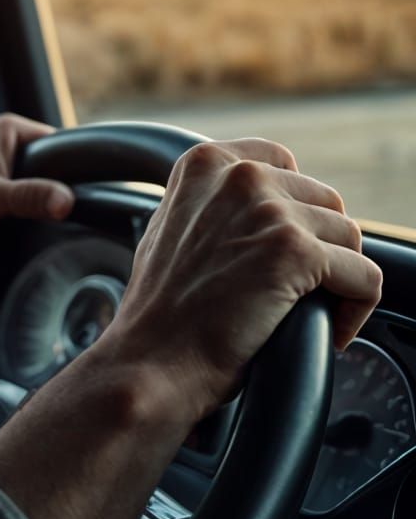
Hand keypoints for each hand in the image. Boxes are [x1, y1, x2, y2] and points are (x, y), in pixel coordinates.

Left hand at [0, 113, 74, 261]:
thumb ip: (28, 197)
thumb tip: (66, 200)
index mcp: (13, 130)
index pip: (68, 148)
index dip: (80, 175)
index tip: (83, 199)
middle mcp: (11, 140)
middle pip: (61, 168)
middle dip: (62, 191)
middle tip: (57, 214)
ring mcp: (7, 162)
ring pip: (47, 183)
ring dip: (47, 201)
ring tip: (41, 219)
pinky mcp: (1, 182)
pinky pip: (32, 194)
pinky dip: (35, 208)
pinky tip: (31, 223)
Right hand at [92, 138, 382, 428]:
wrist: (153, 357)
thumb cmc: (160, 308)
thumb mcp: (170, 227)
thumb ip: (212, 203)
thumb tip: (256, 209)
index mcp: (204, 163)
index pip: (281, 161)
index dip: (291, 207)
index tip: (281, 245)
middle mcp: (239, 176)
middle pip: (323, 201)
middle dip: (317, 246)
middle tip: (291, 288)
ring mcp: (269, 211)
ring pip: (349, 239)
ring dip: (337, 279)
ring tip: (305, 310)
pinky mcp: (297, 251)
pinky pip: (366, 277)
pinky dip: (355, 310)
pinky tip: (328, 331)